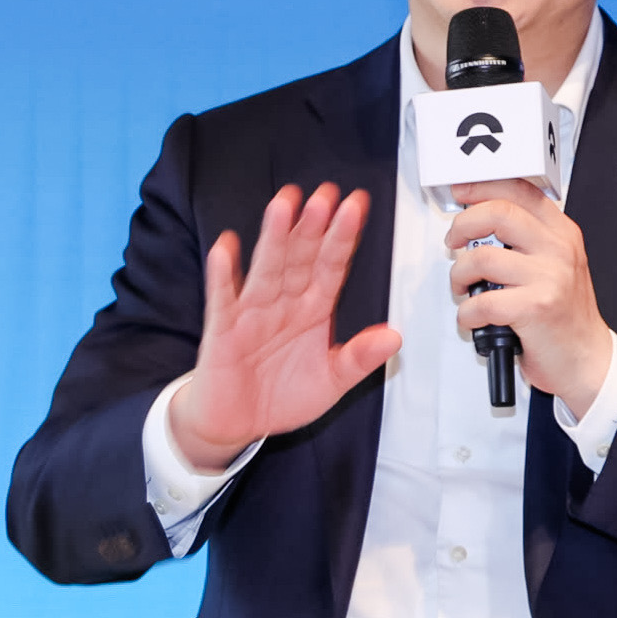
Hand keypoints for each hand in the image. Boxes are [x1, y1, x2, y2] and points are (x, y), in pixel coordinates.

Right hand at [175, 184, 403, 470]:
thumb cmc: (283, 396)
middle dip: (312, 226)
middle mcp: (284, 302)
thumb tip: (393, 337)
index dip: (344, 236)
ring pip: (266, 268)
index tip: (357, 205)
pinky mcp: (222, 330)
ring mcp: (252, 313)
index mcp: (313, 309)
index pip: (331, 265)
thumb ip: (359, 358)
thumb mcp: (331, 381)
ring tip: (284, 205)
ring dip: (274, 237)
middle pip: (300, 257)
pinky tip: (227, 247)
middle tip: (325, 193)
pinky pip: (222, 298)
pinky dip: (224, 274)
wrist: (237, 423)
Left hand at [443, 179, 609, 401]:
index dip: (483, 186)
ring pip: (482, 258)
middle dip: (462, 225)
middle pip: (499, 213)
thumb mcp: (556, 265)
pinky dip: (467, 313)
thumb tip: (480, 220)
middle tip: (454, 242)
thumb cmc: (564, 315)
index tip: (461, 192)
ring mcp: (549, 277)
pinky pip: (482, 302)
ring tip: (464, 288)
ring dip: (459, 276)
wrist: (586, 359)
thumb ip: (528, 240)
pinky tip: (475, 318)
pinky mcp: (536, 308)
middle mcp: (559, 249)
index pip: (521, 191)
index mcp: (563, 234)